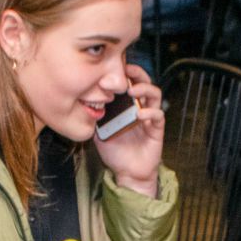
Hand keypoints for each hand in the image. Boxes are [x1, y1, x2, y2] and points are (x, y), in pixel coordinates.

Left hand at [91, 64, 164, 196]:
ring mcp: (149, 117)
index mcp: (126, 104)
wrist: (127, 172)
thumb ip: (95, 115)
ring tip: (133, 91)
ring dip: (145, 89)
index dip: (123, 72)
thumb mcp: (99, 130)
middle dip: (137, 73)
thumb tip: (83, 101)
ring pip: (154, 94)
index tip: (112, 67)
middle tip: (126, 71)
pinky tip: (139, 115)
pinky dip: (150, 112)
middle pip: (144, 82)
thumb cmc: (115, 150)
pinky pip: (158, 116)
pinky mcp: (156, 129)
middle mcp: (139, 106)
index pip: (128, 81)